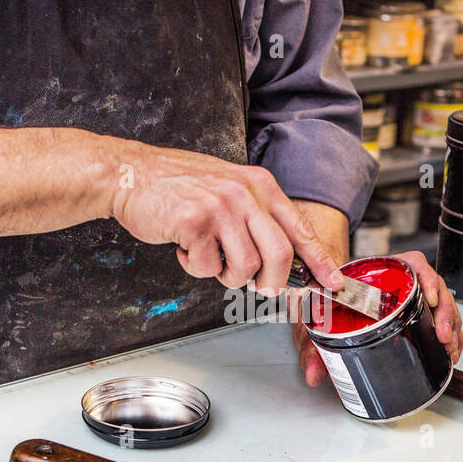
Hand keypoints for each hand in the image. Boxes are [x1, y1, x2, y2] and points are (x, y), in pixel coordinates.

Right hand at [110, 143, 343, 296]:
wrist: (130, 173)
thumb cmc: (176, 184)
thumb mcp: (227, 186)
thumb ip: (254, 215)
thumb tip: (279, 257)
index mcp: (259, 184)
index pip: (299, 228)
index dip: (319, 260)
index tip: (332, 281)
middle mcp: (245, 193)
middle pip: (280, 255)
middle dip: (273, 283)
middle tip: (259, 288)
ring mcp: (220, 207)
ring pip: (245, 267)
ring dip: (227, 276)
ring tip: (210, 260)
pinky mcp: (195, 224)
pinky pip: (208, 267)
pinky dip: (196, 268)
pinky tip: (186, 249)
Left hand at [289, 206, 462, 386]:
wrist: (325, 300)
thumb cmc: (325, 300)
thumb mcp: (316, 318)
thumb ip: (311, 346)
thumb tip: (313, 374)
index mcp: (381, 273)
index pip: (414, 264)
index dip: (427, 278)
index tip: (430, 297)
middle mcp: (401, 283)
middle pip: (435, 288)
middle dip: (444, 314)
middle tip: (442, 335)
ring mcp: (411, 299)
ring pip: (441, 306)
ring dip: (450, 327)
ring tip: (448, 348)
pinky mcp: (415, 315)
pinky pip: (438, 320)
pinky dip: (448, 336)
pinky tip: (448, 351)